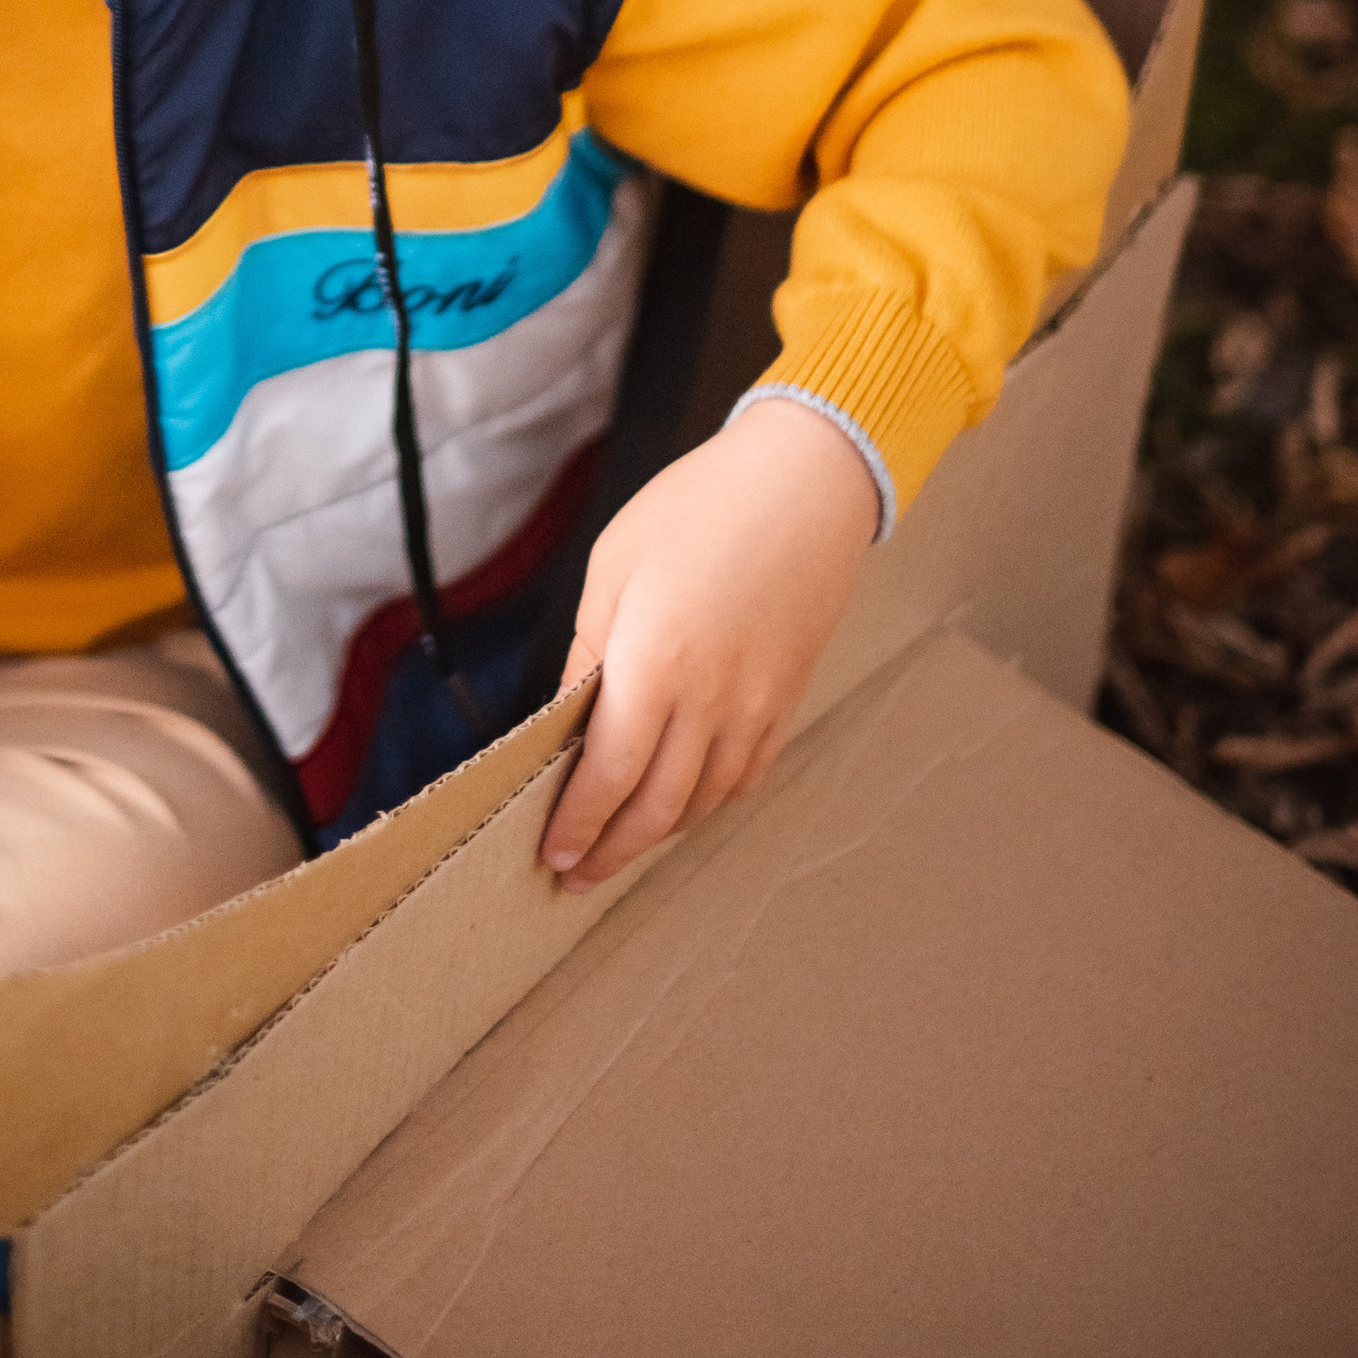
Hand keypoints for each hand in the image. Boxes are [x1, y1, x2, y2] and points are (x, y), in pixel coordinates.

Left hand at [539, 399, 878, 894]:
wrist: (805, 484)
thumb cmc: (698, 509)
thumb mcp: (614, 568)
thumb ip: (589, 656)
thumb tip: (566, 722)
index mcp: (655, 666)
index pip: (609, 775)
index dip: (579, 823)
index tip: (552, 853)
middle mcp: (710, 702)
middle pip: (657, 808)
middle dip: (610, 850)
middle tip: (575, 873)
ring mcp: (757, 708)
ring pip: (703, 801)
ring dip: (657, 834)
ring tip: (619, 845)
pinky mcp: (787, 700)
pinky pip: (744, 775)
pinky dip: (707, 802)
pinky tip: (684, 803)